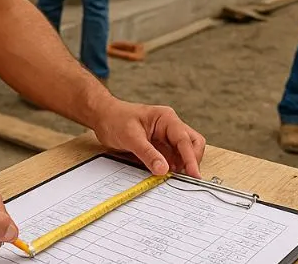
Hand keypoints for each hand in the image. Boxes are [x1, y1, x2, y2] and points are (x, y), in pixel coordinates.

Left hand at [91, 100, 206, 178]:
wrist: (103, 116)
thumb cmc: (115, 119)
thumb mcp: (130, 137)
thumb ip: (147, 153)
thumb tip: (163, 170)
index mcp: (166, 119)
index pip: (185, 140)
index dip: (191, 158)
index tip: (194, 174)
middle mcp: (170, 127)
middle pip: (193, 144)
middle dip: (192, 161)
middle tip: (187, 179)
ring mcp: (166, 137)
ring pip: (184, 152)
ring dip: (183, 166)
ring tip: (176, 180)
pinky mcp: (159, 147)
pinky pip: (172, 159)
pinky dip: (172, 168)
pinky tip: (167, 177)